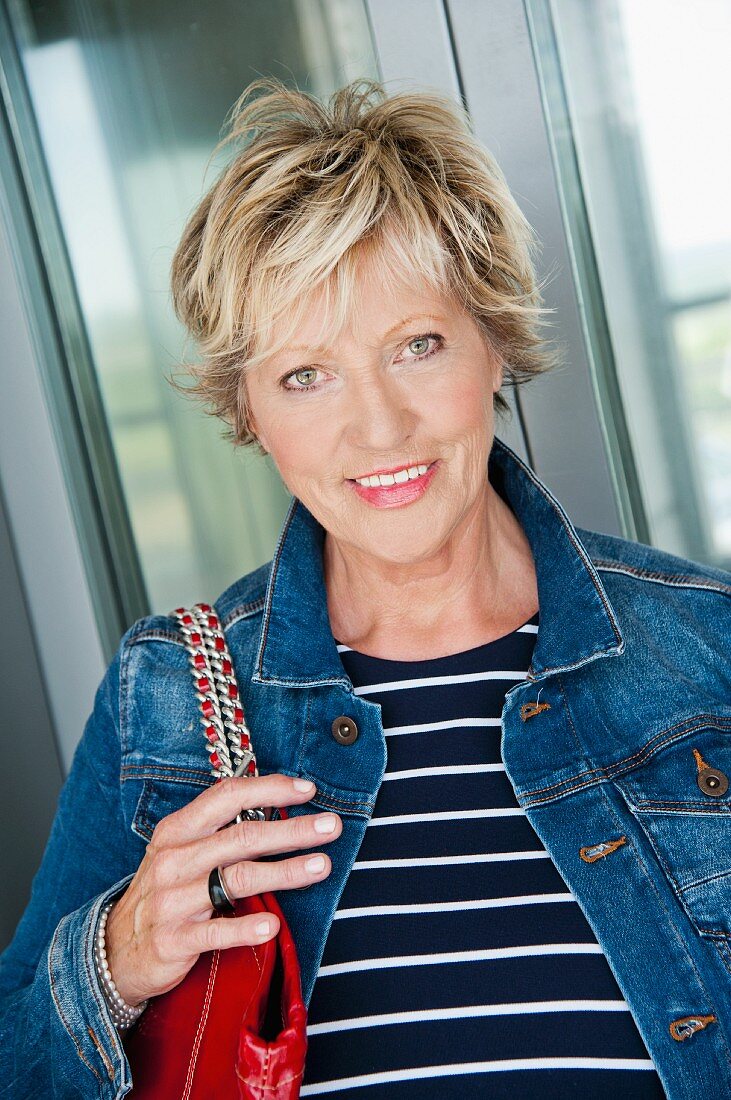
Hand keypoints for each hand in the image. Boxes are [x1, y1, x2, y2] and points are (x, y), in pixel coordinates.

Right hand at [103, 774, 339, 1005]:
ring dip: (285, 871)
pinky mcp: (173, 940)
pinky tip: (273, 925)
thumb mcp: (181, 852)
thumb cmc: (164, 891)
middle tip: (331, 826)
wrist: (116, 950)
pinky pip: (215, 931)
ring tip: (322, 866)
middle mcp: (174, 859)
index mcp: (177, 830)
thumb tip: (279, 809)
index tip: (308, 789)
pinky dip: (245, 928)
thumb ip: (220, 832)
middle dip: (292, 830)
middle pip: (242, 836)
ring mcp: (171, 899)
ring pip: (237, 878)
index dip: (269, 789)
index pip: (226, 796)